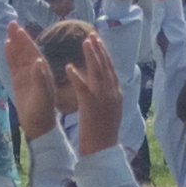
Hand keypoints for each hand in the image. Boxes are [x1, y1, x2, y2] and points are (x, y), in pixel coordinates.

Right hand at [0, 21, 54, 118]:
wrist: (38, 124)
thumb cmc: (43, 110)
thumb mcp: (43, 95)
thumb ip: (40, 78)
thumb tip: (38, 61)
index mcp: (43, 71)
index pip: (33, 52)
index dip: (26, 41)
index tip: (19, 29)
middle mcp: (35, 70)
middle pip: (25, 50)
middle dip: (19, 37)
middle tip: (11, 23)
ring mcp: (26, 75)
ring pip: (19, 56)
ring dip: (14, 44)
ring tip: (8, 31)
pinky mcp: (19, 82)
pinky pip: (13, 65)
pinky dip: (10, 56)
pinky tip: (6, 46)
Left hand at [67, 27, 125, 153]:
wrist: (102, 152)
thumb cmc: (102, 135)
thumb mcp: (108, 111)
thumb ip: (106, 97)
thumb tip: (104, 86)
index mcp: (116, 95)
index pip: (111, 70)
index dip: (105, 55)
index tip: (99, 42)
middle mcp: (112, 94)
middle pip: (106, 67)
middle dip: (99, 50)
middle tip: (92, 35)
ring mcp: (103, 100)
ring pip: (98, 73)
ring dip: (91, 56)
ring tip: (85, 42)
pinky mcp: (91, 107)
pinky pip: (83, 88)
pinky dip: (77, 76)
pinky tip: (69, 67)